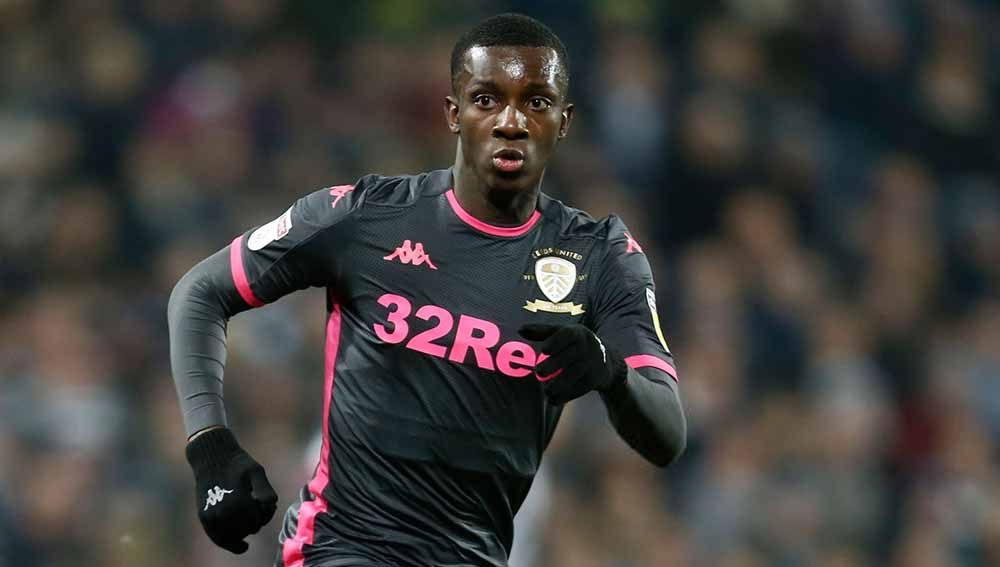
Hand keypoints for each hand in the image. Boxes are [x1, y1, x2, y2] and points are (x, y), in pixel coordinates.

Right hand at [185, 428, 277, 553]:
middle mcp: (224, 513)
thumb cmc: (238, 463)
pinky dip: (230, 543)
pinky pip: (218, 539)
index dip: (266, 513)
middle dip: (256, 521)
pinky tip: (242, 546)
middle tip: (256, 507)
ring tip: (247, 516)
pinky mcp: (204, 518)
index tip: (264, 503)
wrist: (212, 457)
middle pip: (249, 529)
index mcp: (239, 502)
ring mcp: (212, 517)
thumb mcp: (257, 471)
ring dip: (243, 531)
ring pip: (234, 537)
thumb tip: (270, 507)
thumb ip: (266, 491)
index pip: (259, 521)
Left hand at [518, 324, 626, 403]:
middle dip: (553, 365)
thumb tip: (520, 329)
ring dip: (558, 385)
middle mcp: (585, 347)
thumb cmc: (575, 343)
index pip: (567, 335)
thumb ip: (541, 331)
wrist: (606, 360)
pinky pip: (577, 389)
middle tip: (538, 372)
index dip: (556, 342)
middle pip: (569, 356)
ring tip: (546, 390)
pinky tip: (553, 400)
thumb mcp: (563, 333)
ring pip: (573, 375)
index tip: (544, 350)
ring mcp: (590, 364)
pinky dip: (564, 396)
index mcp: (577, 333)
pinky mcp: (592, 380)